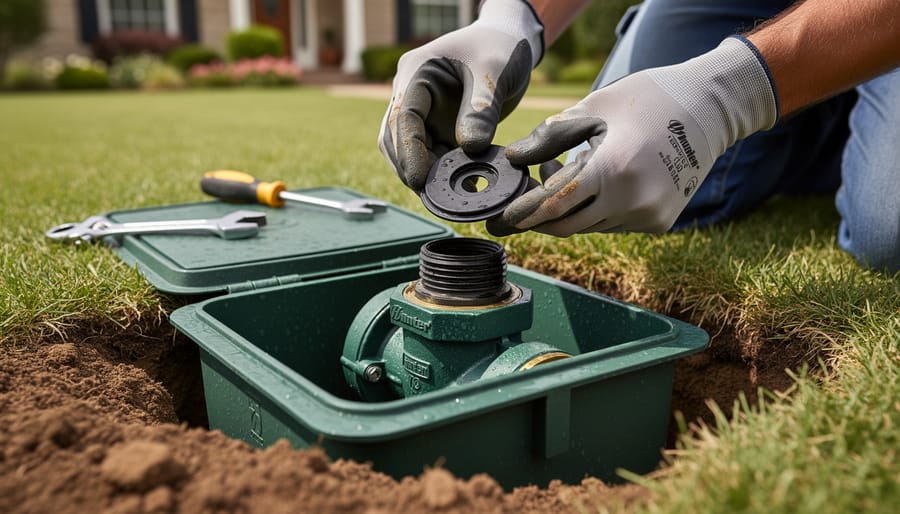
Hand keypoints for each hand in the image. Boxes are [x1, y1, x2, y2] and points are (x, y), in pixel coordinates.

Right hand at [377, 0, 542, 190]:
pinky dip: (442, 173)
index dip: (408, 151)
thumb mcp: (493, 71)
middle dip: (410, 168)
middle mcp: (411, 94)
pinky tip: (462, 188)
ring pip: (410, 151)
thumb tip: (470, 148)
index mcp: (415, 73)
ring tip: (450, 197)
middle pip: (396, 139)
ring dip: (425, 174)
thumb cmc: (499, 48)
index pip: (402, 116)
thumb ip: (480, 109)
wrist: (509, 44)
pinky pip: (432, 155)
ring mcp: (423, 113)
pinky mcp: (437, 128)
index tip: (419, 180)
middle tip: (434, 197)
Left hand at [486, 37, 778, 235]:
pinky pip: (611, 224)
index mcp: (615, 168)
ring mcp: (649, 215)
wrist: (709, 110)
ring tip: (559, 173)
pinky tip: (592, 182)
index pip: (556, 204)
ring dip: (566, 210)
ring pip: (589, 225)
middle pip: (568, 226)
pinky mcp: (659, 222)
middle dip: (537, 220)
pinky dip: (594, 210)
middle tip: (516, 207)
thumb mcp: (594, 109)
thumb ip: (550, 138)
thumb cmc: (647, 100)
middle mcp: (634, 200)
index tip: (498, 222)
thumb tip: (514, 160)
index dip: (522, 215)